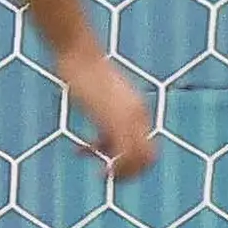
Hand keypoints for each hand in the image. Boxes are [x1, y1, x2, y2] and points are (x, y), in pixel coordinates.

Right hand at [56, 44, 157, 182]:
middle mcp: (138, 116)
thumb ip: (102, 110)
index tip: (96, 152)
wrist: (78, 52)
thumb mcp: (96, 93)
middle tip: (106, 173)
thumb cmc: (82, 69)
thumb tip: (94, 119)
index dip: (125, 157)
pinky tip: (88, 158)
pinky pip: (123, 153)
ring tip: (103, 175)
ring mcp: (128, 118)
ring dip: (123, 173)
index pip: (145, 146)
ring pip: (140, 160)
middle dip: (130, 171)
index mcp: (138, 110)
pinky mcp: (114, 119)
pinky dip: (113, 166)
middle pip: (149, 158)